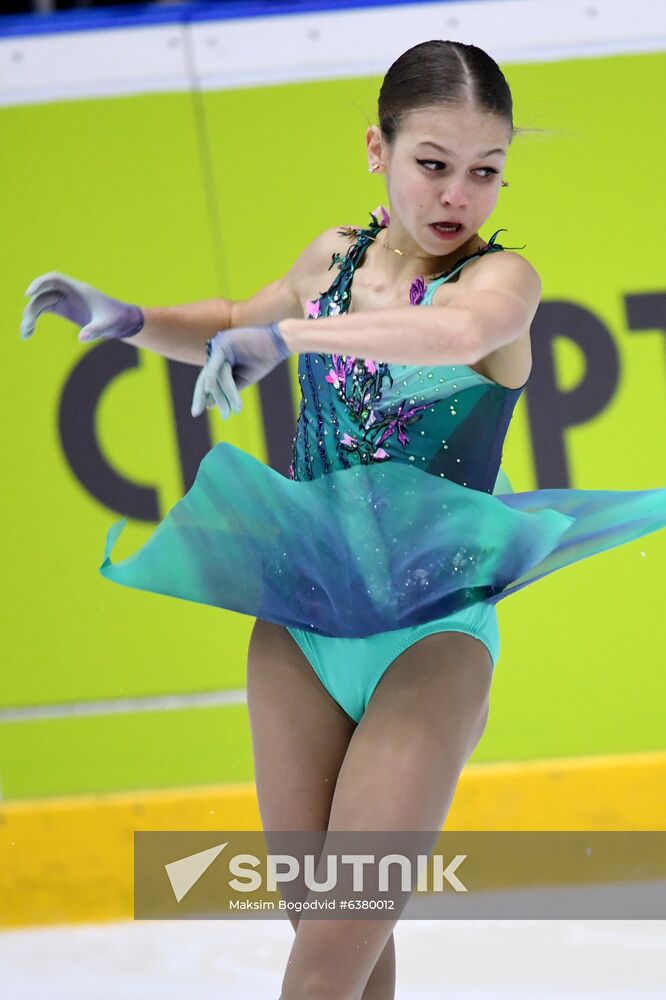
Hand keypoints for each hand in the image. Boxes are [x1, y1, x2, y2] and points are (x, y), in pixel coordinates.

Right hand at [21, 271, 143, 342]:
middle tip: (27, 326)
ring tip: (25, 334)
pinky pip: (44, 309)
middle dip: (33, 308)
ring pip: (41, 303)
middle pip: (44, 294)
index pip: (55, 279)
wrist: (122, 320)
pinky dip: (35, 319)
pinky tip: (28, 333)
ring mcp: (65, 300)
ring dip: (30, 316)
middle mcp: (69, 292)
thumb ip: (95, 330)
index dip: (40, 283)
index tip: (28, 294)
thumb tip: (82, 338)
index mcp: (79, 290)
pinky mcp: (64, 309)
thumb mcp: (107, 325)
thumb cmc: (116, 319)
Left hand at [191, 323, 291, 419]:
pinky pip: (217, 366)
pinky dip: (213, 378)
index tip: (201, 410)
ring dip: (220, 395)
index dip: (203, 395)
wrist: (279, 343)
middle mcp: (215, 350)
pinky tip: (210, 391)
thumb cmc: (263, 359)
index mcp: (219, 358)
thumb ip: (227, 390)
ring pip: (213, 375)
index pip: (208, 378)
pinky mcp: (223, 344)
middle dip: (200, 396)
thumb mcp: (243, 379)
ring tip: (226, 412)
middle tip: (195, 413)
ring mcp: (218, 345)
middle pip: (204, 376)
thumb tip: (209, 405)